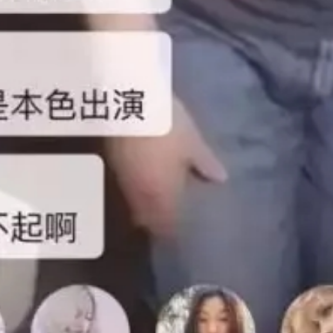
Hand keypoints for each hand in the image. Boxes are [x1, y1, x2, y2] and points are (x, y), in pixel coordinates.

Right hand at [107, 97, 226, 240]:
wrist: (129, 103)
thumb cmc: (167, 126)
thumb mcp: (192, 142)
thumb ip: (205, 162)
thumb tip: (221, 179)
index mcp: (162, 194)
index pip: (165, 223)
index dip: (171, 229)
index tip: (178, 230)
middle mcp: (140, 194)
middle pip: (145, 217)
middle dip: (154, 219)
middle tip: (165, 216)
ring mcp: (123, 179)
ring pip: (133, 203)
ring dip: (143, 205)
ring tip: (154, 198)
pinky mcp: (112, 163)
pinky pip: (125, 186)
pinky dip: (134, 188)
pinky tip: (141, 177)